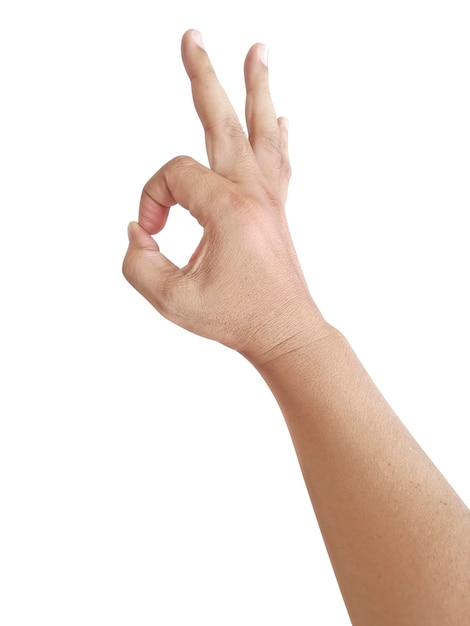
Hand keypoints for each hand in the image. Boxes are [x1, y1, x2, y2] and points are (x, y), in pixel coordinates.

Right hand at [123, 30, 326, 363]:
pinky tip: (281, 118)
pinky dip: (276, 136)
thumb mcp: (171, 301)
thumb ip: (138, 263)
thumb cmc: (235, 319)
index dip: (151, 200)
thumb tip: (138, 231)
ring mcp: (269, 198)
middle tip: (192, 37)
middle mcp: (252, 193)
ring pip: (261, 131)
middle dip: (203, 77)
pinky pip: (278, 161)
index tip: (151, 233)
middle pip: (222, 120)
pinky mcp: (275, 210)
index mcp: (228, 208)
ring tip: (259, 51)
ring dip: (257, 89)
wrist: (286, 333)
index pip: (174, 176)